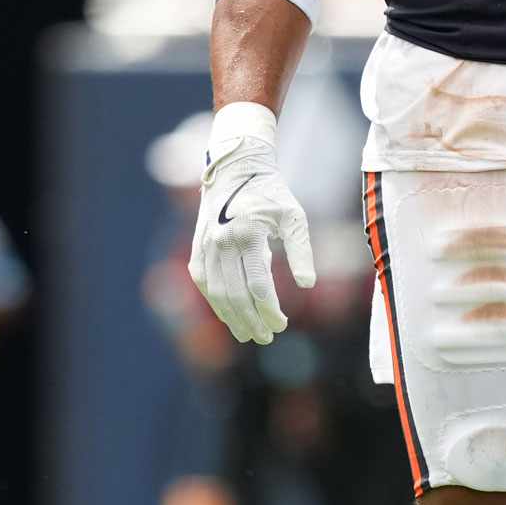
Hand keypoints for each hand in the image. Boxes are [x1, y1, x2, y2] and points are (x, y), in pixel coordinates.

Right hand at [188, 106, 315, 345]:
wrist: (235, 167)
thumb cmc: (271, 192)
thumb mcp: (294, 216)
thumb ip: (301, 251)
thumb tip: (307, 284)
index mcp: (248, 233)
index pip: (258, 285)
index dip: (270, 310)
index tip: (282, 324)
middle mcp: (222, 241)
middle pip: (235, 294)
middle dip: (251, 320)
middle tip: (266, 337)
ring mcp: (206, 244)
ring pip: (216, 292)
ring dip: (232, 317)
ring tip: (248, 334)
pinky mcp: (198, 247)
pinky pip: (204, 282)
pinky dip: (215, 302)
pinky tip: (229, 315)